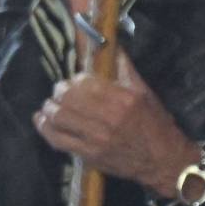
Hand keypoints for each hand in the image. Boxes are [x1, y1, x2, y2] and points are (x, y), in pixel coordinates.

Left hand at [33, 60, 198, 198]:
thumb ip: (125, 68)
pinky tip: (40, 120)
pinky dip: (45, 128)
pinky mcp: (89, 155)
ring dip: (49, 108)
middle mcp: (108, 118)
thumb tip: (111, 44)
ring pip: (59, 118)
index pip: (85, 82)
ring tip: (50, 104)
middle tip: (60, 91)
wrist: (164, 161)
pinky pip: (58, 140)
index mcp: (122, 99)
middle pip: (68, 98)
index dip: (76, 79)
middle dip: (59, 91)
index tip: (76, 80)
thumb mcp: (144, 92)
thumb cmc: (155, 124)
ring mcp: (96, 139)